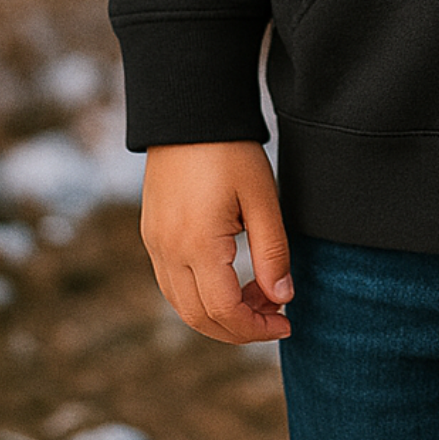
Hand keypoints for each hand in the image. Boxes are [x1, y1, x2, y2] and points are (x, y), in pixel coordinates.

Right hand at [139, 140, 292, 343]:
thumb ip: (273, 252)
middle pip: (199, 318)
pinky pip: (171, 283)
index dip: (257, 327)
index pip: (225, 312)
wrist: (189, 111)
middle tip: (275, 313)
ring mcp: (154, 244)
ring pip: (182, 305)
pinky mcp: (151, 233)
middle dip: (239, 328)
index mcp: (197, 245)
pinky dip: (200, 295)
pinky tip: (230, 278)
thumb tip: (282, 298)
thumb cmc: (231, 151)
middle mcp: (168, 252)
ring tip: (257, 294)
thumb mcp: (262, 198)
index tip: (287, 320)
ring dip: (219, 313)